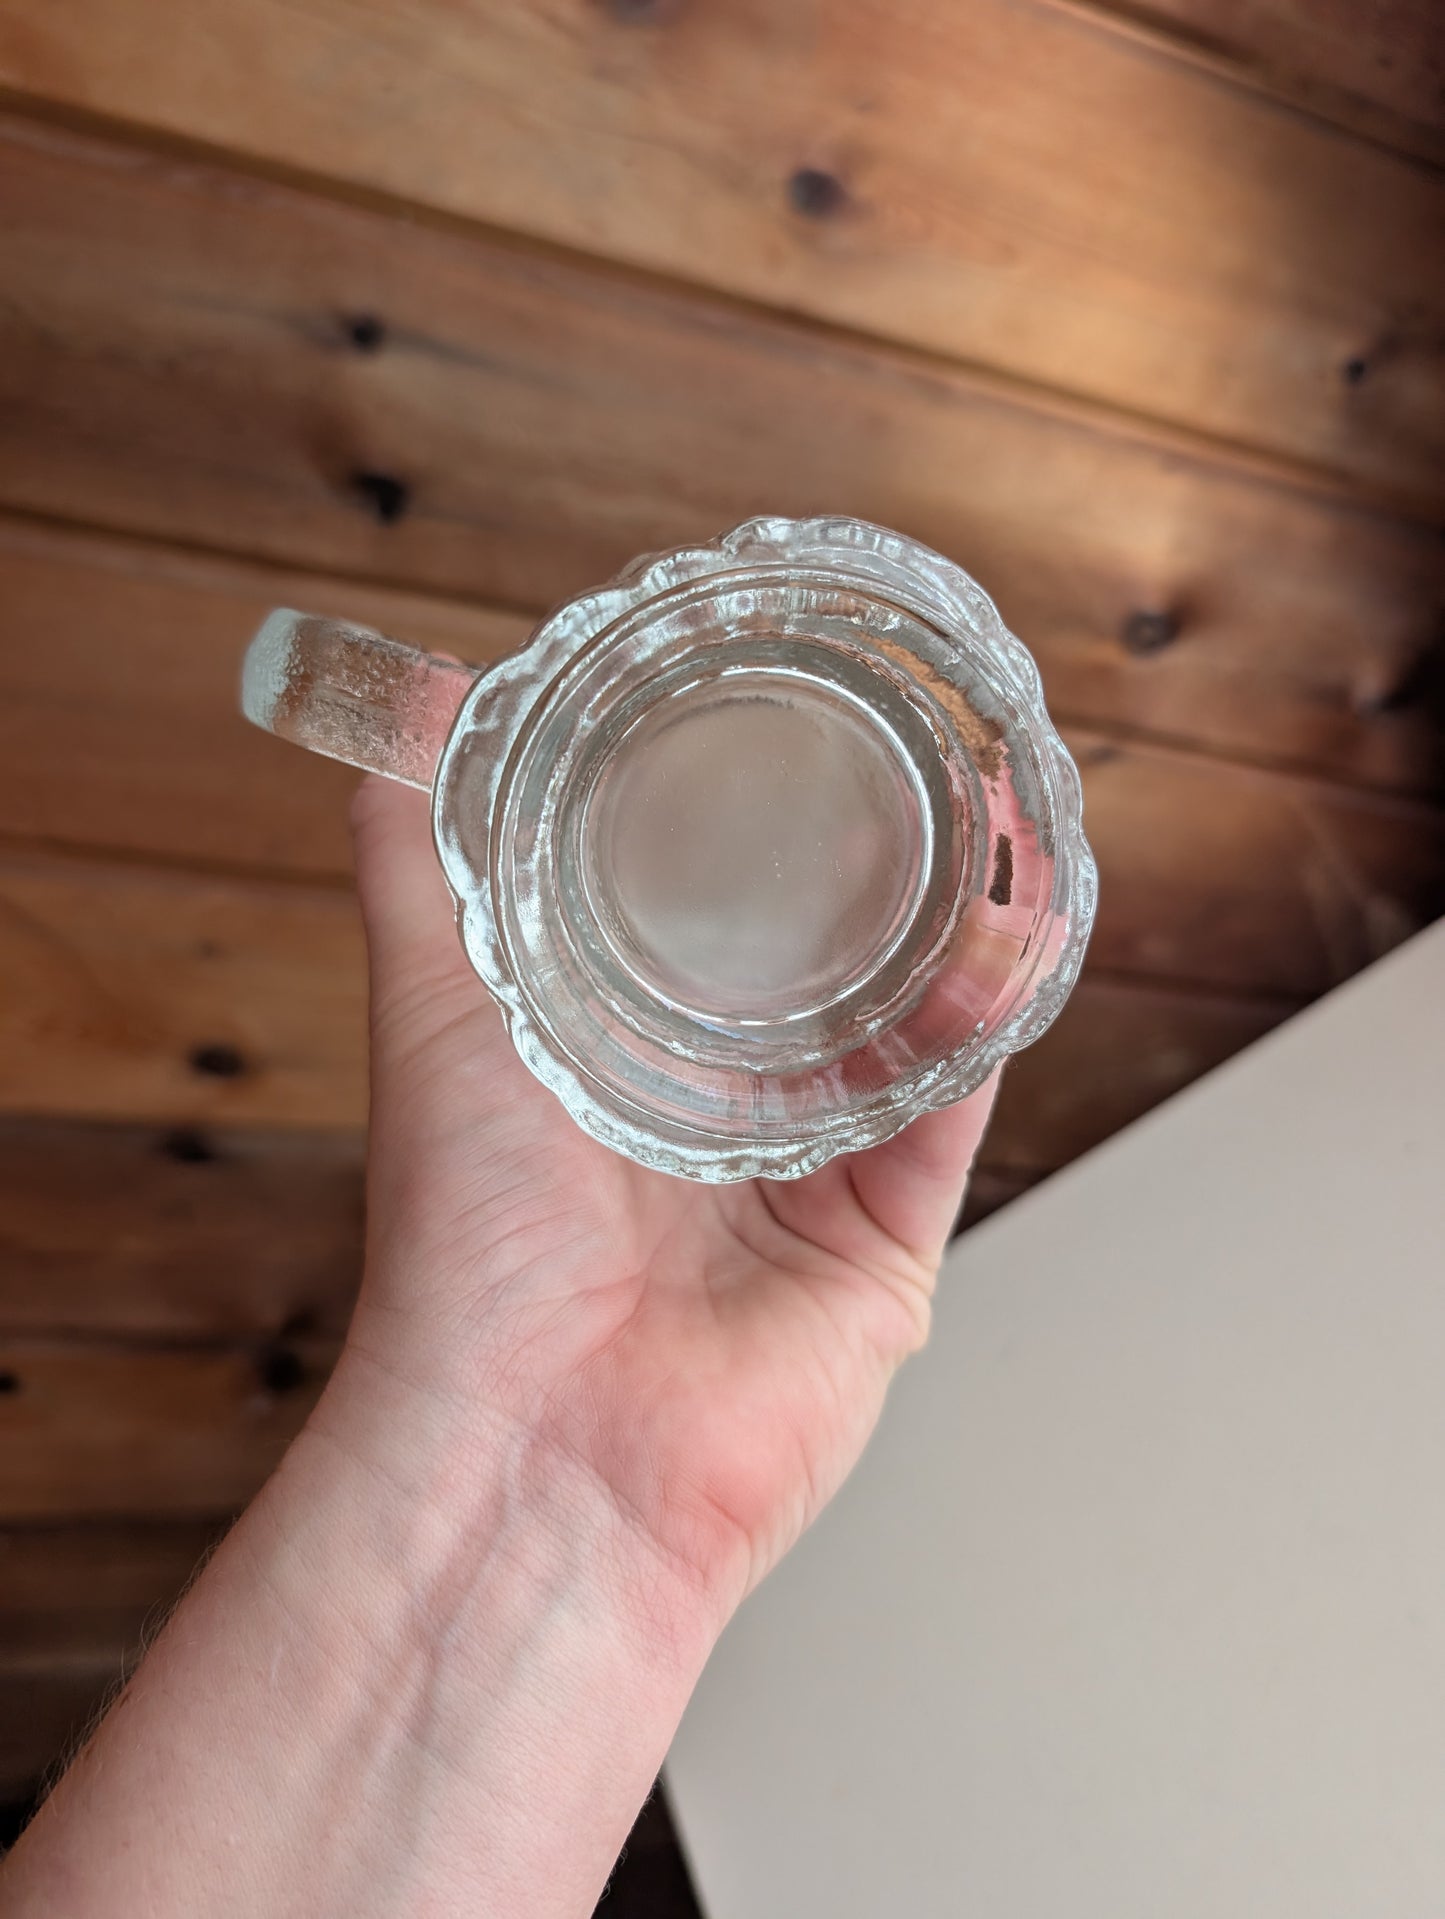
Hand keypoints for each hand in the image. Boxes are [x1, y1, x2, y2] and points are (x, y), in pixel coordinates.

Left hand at [345, 776, 1000, 1610]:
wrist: (539, 1445)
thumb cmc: (469, 1244)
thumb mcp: (432, 1012)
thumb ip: (420, 865)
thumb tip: (402, 717)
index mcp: (622, 1063)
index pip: (705, 922)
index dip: (749, 830)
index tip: (788, 725)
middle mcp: (722, 1120)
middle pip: (822, 970)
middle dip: (877, 873)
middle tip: (920, 759)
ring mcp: (809, 1180)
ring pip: (908, 1030)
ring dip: (956, 931)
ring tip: (994, 817)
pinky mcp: (881, 1245)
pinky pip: (951, 1116)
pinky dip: (985, 1027)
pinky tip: (1012, 936)